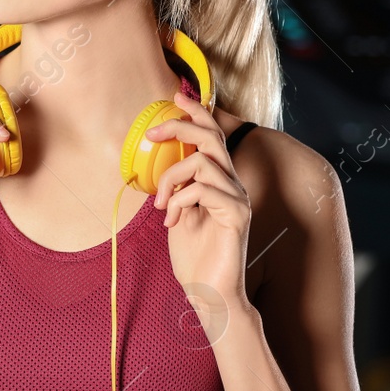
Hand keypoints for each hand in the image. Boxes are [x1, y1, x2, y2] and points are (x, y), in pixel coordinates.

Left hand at [145, 93, 251, 305]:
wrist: (208, 293)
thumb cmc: (194, 257)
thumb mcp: (178, 213)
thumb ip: (177, 188)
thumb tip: (163, 163)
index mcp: (219, 181)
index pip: (212, 136)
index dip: (197, 112)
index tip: (174, 97)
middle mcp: (233, 185)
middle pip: (211, 137)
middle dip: (181, 126)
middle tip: (153, 134)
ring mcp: (237, 199)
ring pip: (203, 162)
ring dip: (172, 178)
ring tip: (161, 204)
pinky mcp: (237, 215)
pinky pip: (204, 189)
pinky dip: (180, 200)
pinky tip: (172, 220)